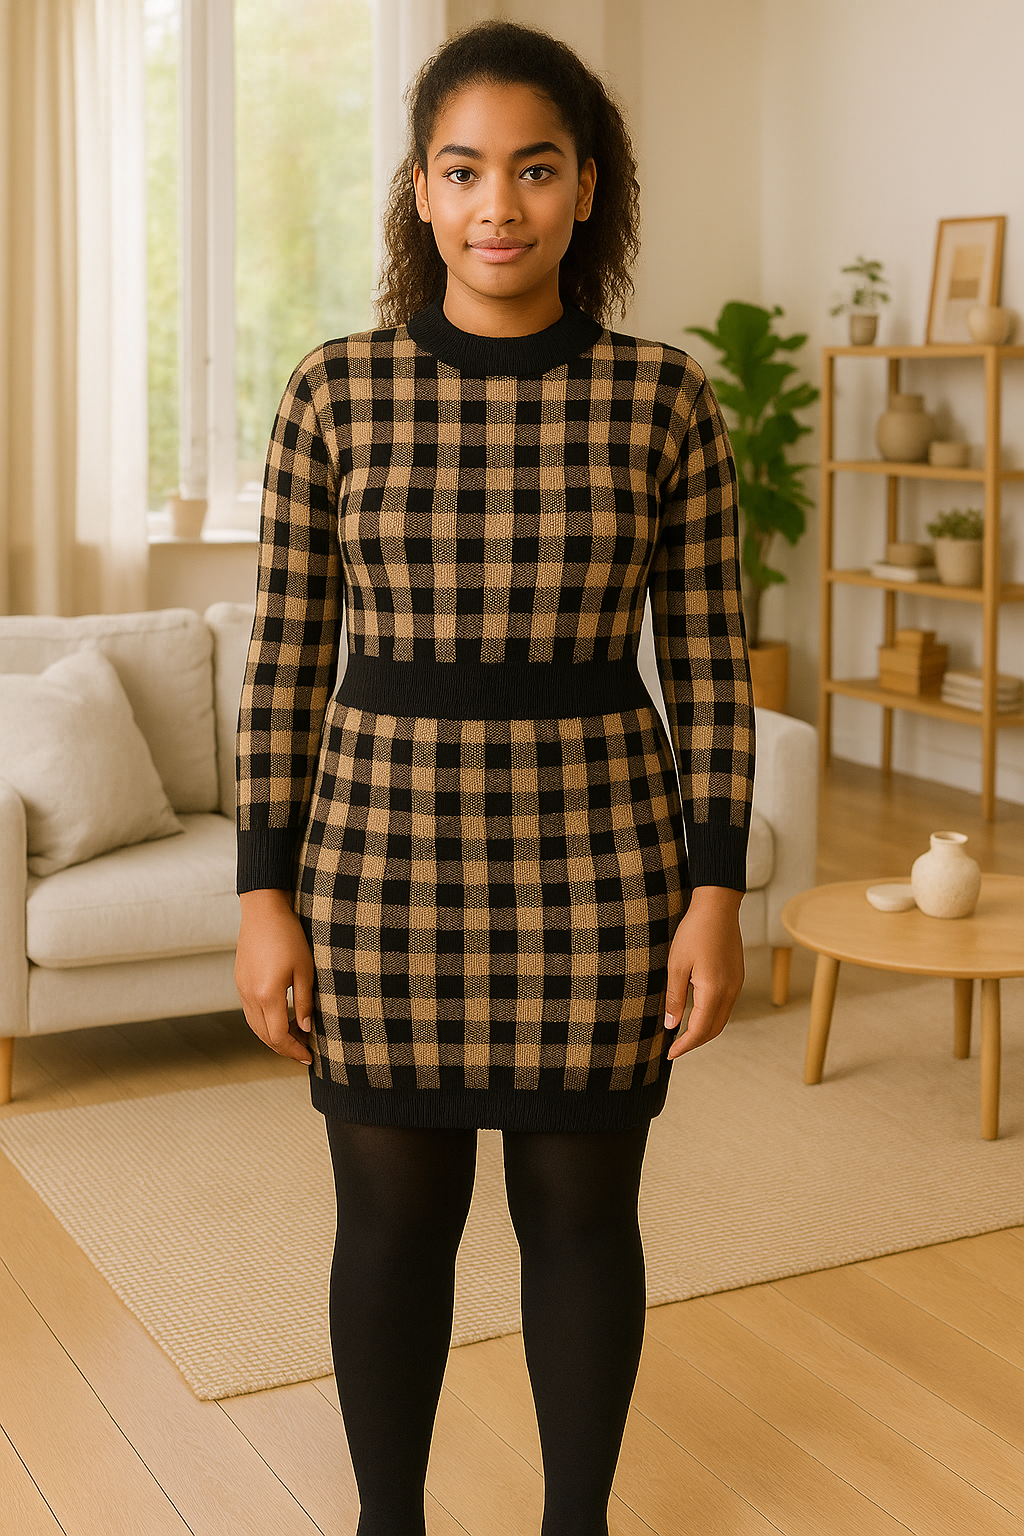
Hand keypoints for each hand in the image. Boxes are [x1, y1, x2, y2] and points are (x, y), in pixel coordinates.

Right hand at [235, 889, 315, 1065]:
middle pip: (264, 1036)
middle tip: (305, 1051)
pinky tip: (281, 1019)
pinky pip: (250, 1012)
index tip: (310, 1057)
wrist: (263, 911)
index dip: (294, 1050)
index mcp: (267, 995)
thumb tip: (306, 1029)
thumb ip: (304, 1002)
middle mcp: (250, 996)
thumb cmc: (288, 936)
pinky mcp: (240, 982)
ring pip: (255, 1026)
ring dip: (273, 1037)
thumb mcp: (305, 970)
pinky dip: (264, 1023)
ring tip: (295, 1038)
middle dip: (284, 1048)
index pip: (279, 1036)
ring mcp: (242, 989)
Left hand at [663, 885, 743, 1059]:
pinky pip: (726, 1006)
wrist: (717, 907)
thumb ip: (674, 998)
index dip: (684, 1046)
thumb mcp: (676, 966)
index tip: (670, 1053)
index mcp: (714, 991)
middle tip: (675, 1048)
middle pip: (714, 1029)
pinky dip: (712, 1016)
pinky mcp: (737, 977)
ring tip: (684, 1034)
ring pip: (722, 1019)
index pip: (700, 1030)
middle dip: (695, 1042)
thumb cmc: (694, 932)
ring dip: (704, 1030)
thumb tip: (671, 1025)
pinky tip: (697, 1013)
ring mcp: (736, 984)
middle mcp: (730, 991)